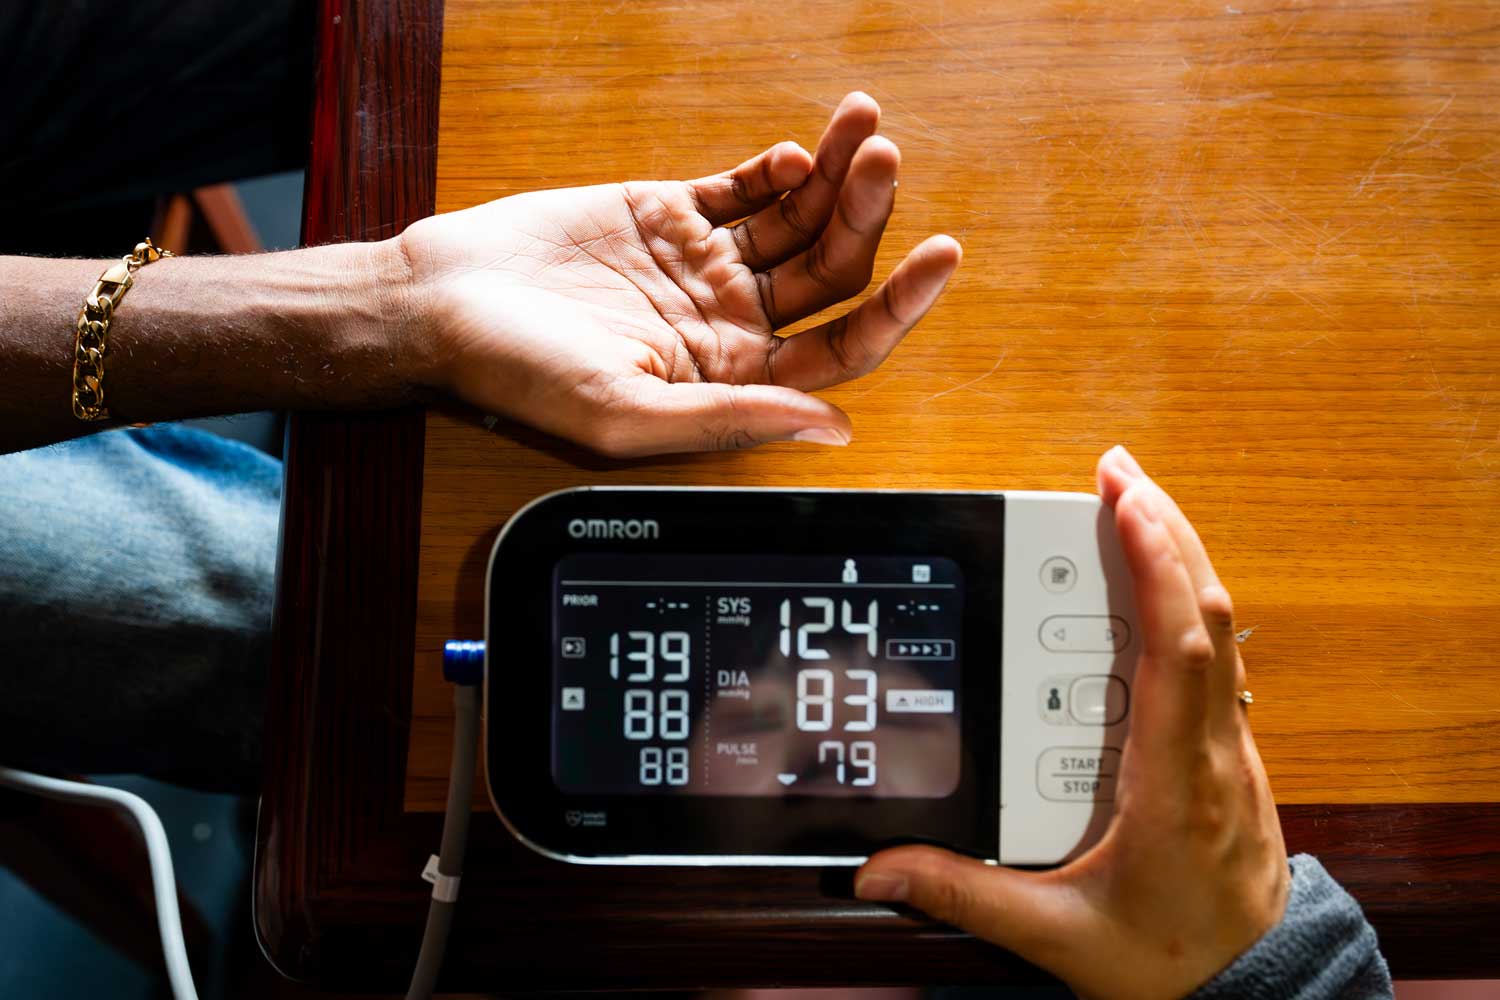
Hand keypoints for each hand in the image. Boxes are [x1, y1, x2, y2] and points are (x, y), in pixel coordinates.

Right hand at [393, 92, 960, 456]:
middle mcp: (730, 325)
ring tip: (864, 129)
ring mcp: (705, 266)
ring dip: (838, 178)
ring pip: (799, 221)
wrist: (442, 301)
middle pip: (831, 273)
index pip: (841, 347)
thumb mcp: (627, 413)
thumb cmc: (518, 374)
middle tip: (884, 160)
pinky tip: (799, 152)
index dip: (897, 307)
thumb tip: (833, 427)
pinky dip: (780, 167)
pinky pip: (746, 189)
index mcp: (732, 379)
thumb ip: (733, 417)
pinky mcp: (671, 215)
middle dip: (868, 216)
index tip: (938, 256)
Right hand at [854, 447, 1289, 999]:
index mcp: (1176, 783)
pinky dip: (1187, 602)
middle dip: (1166, 529)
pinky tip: (1155, 587)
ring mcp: (1230, 749)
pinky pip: (1216, 659)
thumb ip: (966, 897)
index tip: (1126, 502)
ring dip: (1181, 557)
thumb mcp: (1059, 938)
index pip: (1179, 648)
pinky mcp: (1226, 755)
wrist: (1258, 994)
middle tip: (1116, 472)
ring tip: (1132, 505)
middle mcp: (1214, 752)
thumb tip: (884, 868)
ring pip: (1221, 632)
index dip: (1158, 565)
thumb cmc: (1174, 965)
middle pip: (1209, 615)